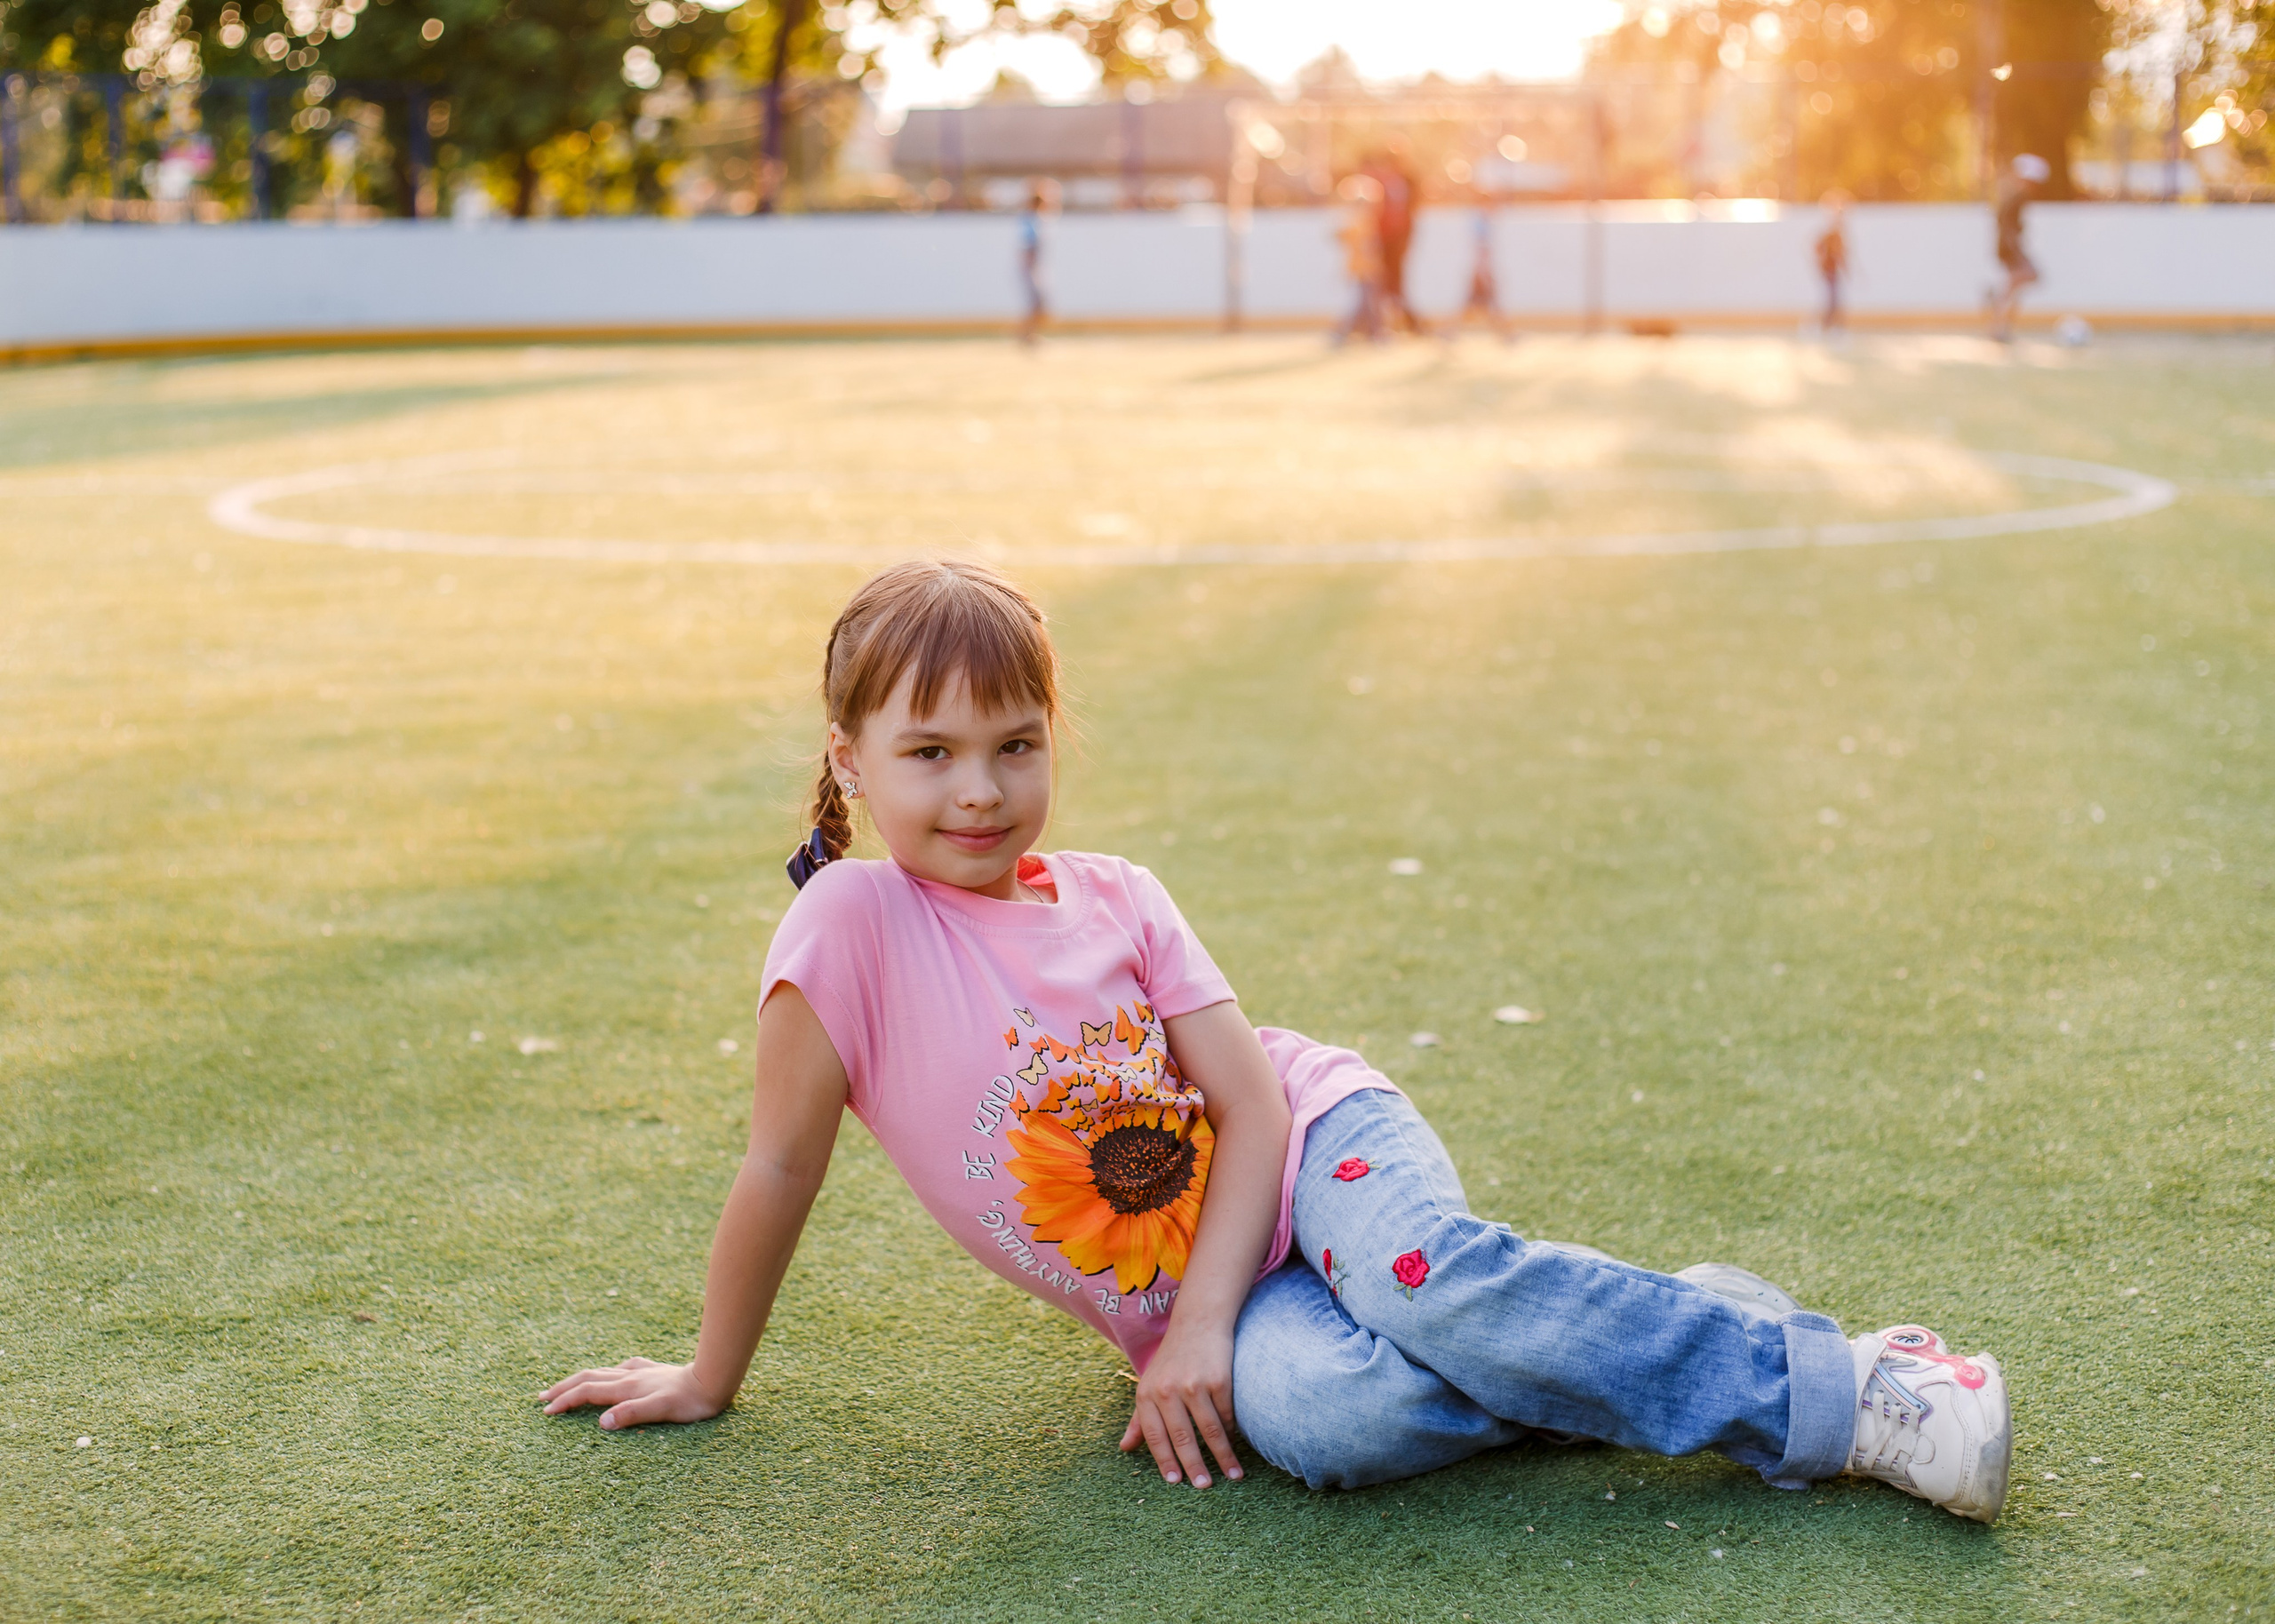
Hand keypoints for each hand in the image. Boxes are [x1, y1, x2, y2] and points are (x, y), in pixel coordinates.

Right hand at [539, 1357, 727, 1430]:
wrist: (714, 1380)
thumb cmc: (690, 1402)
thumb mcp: (661, 1411)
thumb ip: (631, 1414)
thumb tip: (601, 1422)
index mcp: (628, 1387)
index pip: (587, 1392)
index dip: (565, 1401)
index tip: (546, 1411)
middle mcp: (630, 1376)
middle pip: (589, 1378)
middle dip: (563, 1387)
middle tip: (542, 1397)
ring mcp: (641, 1371)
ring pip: (602, 1372)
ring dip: (580, 1380)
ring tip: (567, 1386)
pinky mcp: (653, 1371)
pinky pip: (622, 1369)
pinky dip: (607, 1374)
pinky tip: (612, 1375)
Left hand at [1118, 1324, 1241, 1488]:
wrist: (1197, 1323)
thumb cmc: (1171, 1360)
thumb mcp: (1148, 1385)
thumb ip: (1138, 1419)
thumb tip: (1124, 1448)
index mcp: (1147, 1395)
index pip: (1156, 1437)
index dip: (1166, 1462)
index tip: (1175, 1483)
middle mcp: (1168, 1390)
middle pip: (1183, 1438)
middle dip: (1195, 1467)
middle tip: (1204, 1487)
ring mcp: (1194, 1384)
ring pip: (1210, 1431)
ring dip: (1223, 1456)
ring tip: (1233, 1475)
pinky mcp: (1219, 1380)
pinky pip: (1227, 1414)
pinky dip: (1232, 1431)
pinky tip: (1236, 1443)